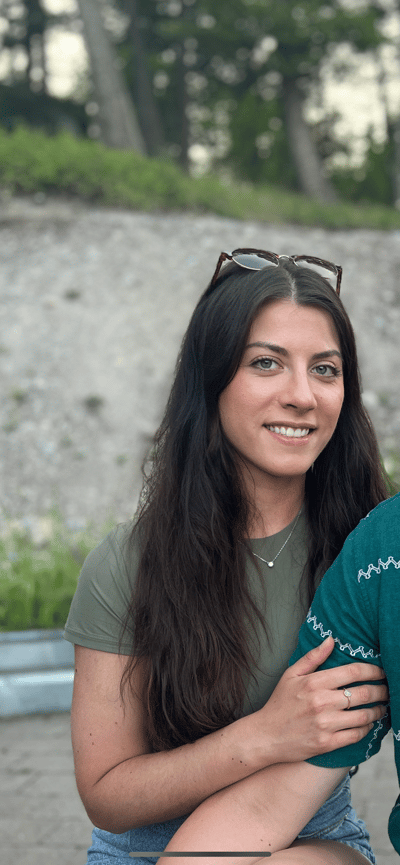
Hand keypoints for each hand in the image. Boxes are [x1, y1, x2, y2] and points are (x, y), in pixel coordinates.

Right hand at [252, 636, 387, 763]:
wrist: (266, 736)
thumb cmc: (279, 704)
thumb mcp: (291, 674)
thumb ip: (313, 656)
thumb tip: (331, 640)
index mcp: (314, 682)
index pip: (353, 672)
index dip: (373, 671)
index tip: (381, 671)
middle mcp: (322, 702)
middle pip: (364, 693)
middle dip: (381, 690)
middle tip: (387, 689)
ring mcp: (325, 724)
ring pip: (364, 716)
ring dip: (378, 711)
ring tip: (382, 707)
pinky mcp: (327, 743)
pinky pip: (356, 735)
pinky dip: (367, 729)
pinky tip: (368, 724)